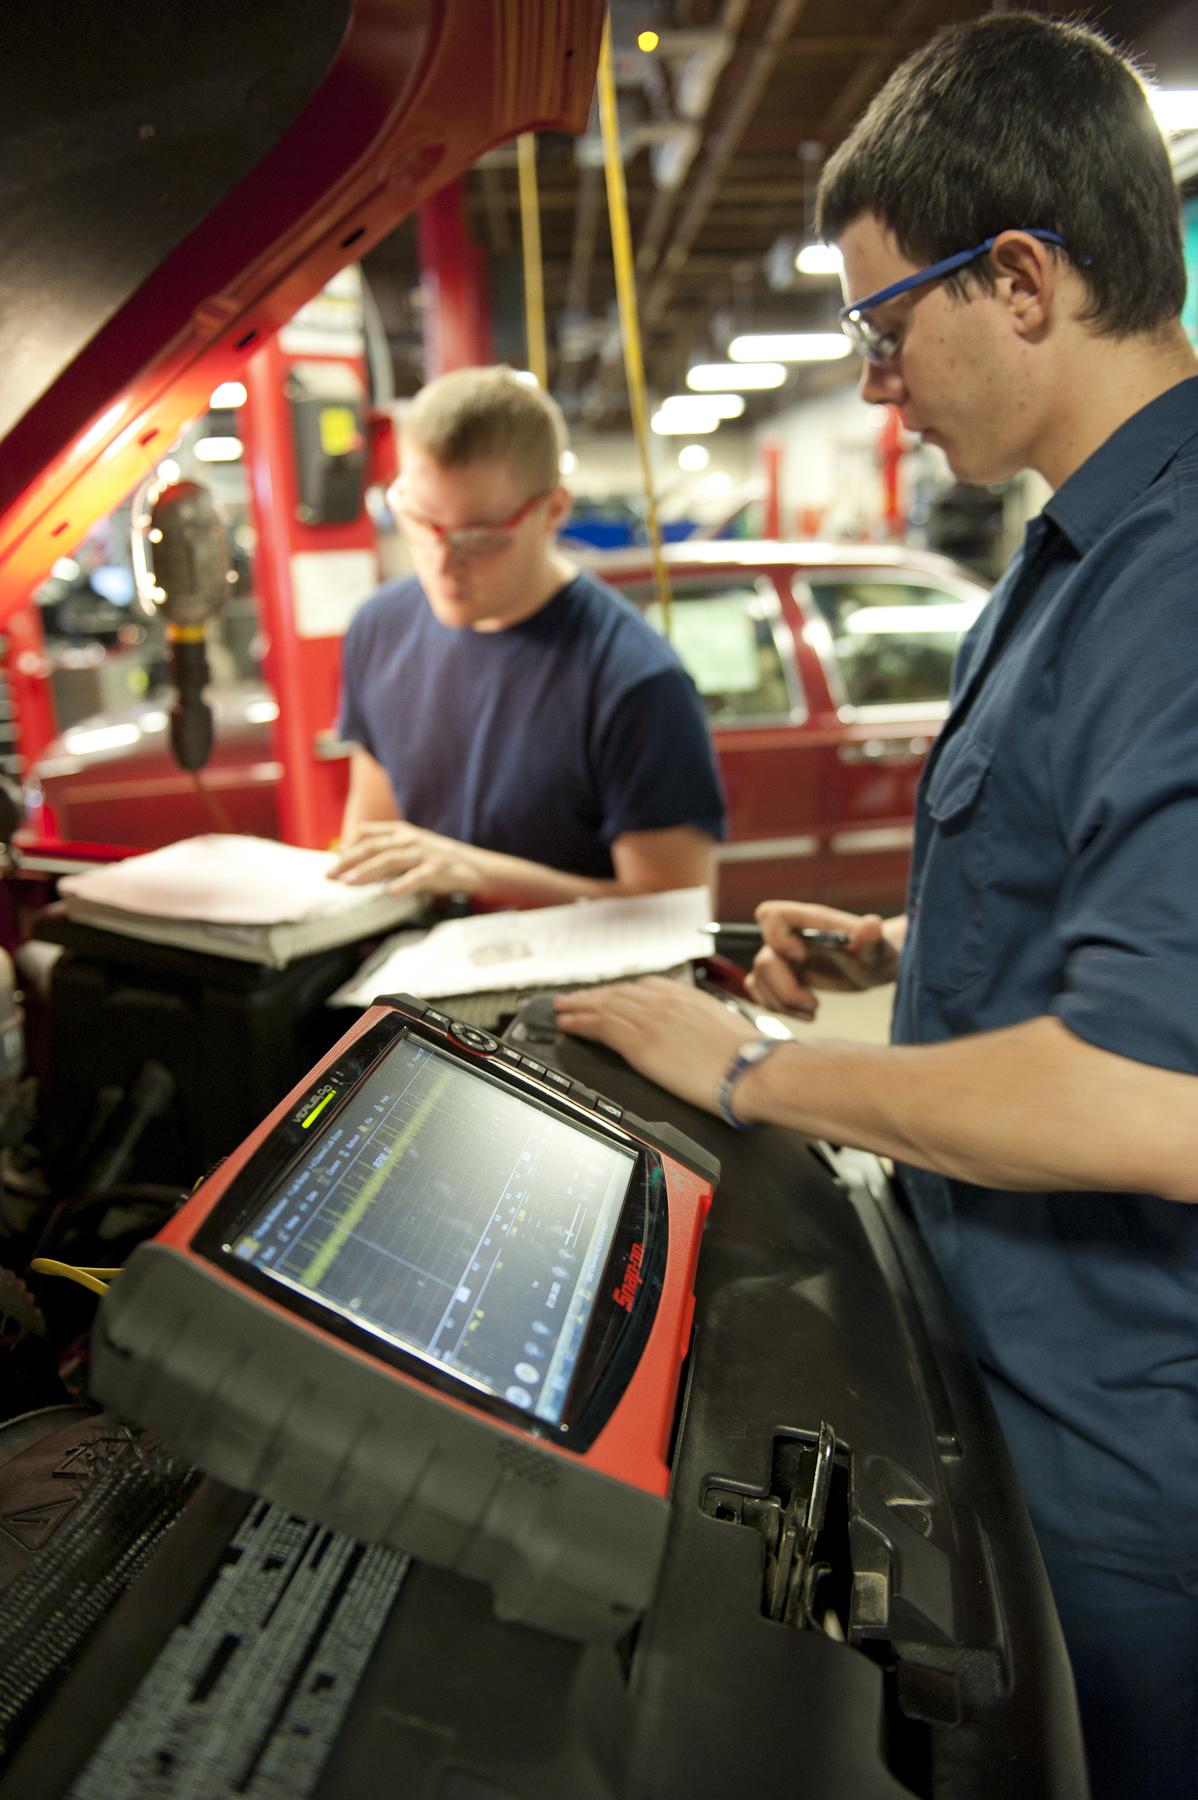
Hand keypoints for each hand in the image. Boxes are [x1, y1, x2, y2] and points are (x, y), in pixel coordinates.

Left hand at [329, 821, 486, 897]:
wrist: (474, 867)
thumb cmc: (436, 859)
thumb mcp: (407, 846)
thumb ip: (379, 846)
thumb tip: (344, 851)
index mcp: (402, 832)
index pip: (369, 836)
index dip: (349, 847)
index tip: (332, 860)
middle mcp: (411, 840)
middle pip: (375, 848)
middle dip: (350, 861)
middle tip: (331, 875)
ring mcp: (425, 854)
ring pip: (391, 860)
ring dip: (368, 871)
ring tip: (350, 883)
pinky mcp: (438, 870)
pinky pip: (419, 877)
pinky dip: (404, 884)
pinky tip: (390, 892)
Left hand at [554, 976, 776, 1116]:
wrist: (750, 1070)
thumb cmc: (749, 1059)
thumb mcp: (728, 1031)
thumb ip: (706, 1029)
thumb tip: (703, 1040)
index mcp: (688, 998)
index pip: (647, 987)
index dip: (623, 991)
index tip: (611, 995)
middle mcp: (665, 1002)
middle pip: (620, 993)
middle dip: (594, 995)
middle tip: (574, 998)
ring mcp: (650, 1019)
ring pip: (603, 1005)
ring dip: (579, 1006)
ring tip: (562, 1009)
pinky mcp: (638, 1041)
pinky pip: (598, 1025)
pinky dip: (579, 1022)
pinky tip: (566, 1024)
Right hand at [746, 901, 899, 1018]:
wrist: (873, 968)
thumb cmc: (876, 953)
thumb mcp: (878, 950)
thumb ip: (871, 938)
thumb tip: (871, 924)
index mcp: (810, 922)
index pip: (773, 915)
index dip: (778, 937)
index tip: (801, 957)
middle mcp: (791, 937)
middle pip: (764, 959)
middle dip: (785, 988)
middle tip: (814, 1005)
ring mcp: (783, 958)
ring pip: (758, 979)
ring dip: (782, 1002)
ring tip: (813, 1011)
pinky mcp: (781, 977)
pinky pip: (760, 992)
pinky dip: (778, 1007)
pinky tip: (805, 1013)